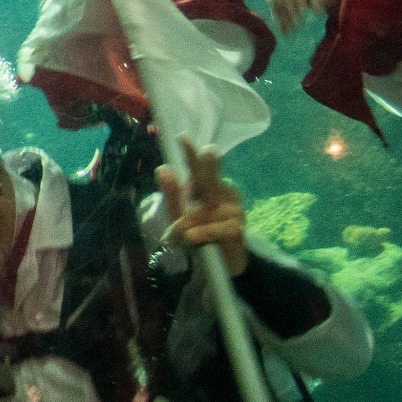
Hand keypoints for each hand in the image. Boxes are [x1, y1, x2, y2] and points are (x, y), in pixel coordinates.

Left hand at [156, 139, 248, 275]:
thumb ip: (172, 194)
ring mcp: (233, 209)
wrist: (220, 264)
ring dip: (190, 222)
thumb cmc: (199, 233)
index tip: (181, 137)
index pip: (198, 168)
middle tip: (208, 151)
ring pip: (207, 209)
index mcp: (207, 186)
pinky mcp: (238, 228)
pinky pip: (218, 227)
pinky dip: (203, 233)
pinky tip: (192, 238)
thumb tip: (163, 168)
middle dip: (207, 166)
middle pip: (210, 179)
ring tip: (181, 235)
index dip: (190, 153)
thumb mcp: (179, 215)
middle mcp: (222, 193)